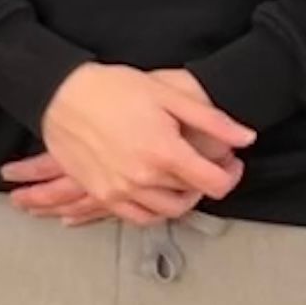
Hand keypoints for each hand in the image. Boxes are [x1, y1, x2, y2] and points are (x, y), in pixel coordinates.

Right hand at [28, 63, 250, 225]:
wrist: (60, 93)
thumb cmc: (112, 88)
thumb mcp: (168, 95)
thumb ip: (212, 120)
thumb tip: (245, 138)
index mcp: (164, 152)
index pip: (215, 183)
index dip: (231, 174)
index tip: (230, 163)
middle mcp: (142, 178)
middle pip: (191, 198)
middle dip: (204, 183)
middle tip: (206, 166)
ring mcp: (119, 189)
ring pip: (164, 212)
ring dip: (179, 199)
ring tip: (180, 179)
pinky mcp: (100, 192)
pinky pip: (134, 217)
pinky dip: (150, 211)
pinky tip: (154, 194)